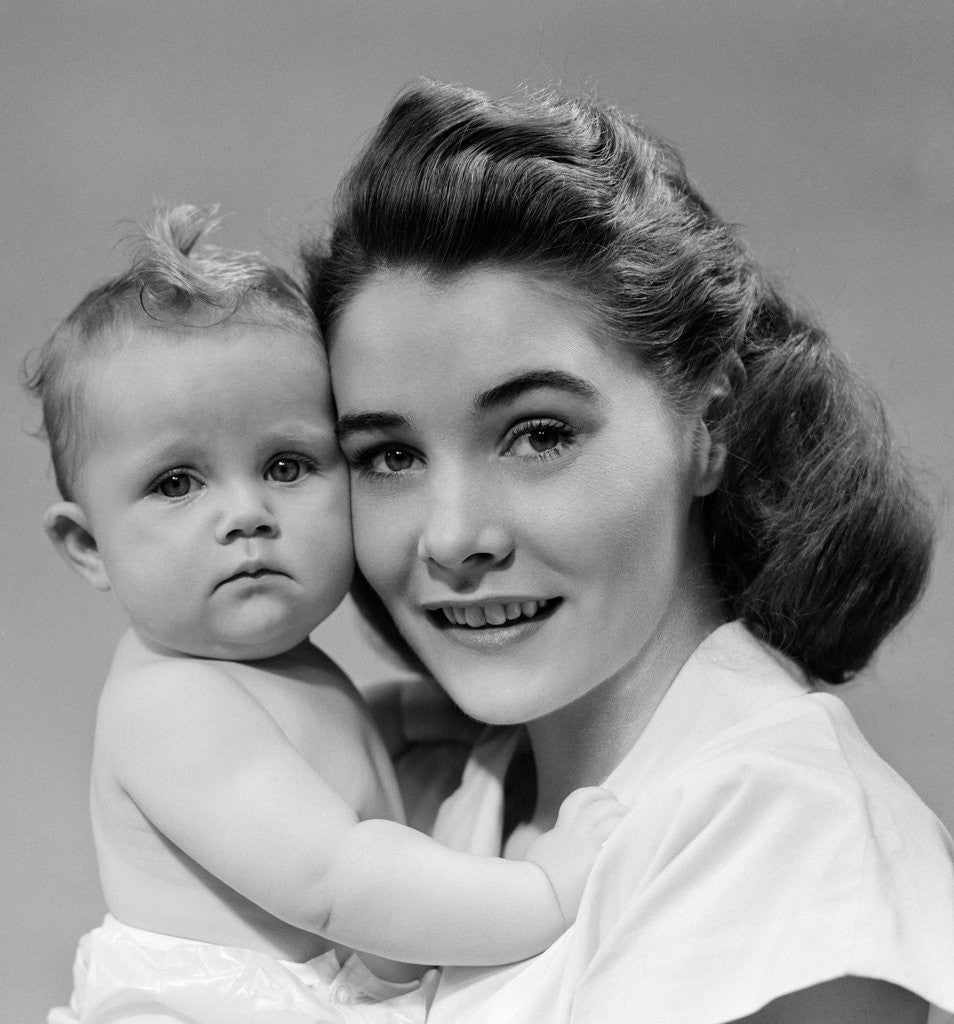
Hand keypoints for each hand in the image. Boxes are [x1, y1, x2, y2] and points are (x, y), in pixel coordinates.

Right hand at [522, 787, 626, 924]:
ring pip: (614, 819)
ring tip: (639, 828)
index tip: (610, 798)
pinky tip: (641, 845)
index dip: (598, 794)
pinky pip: (620, 843)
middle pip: (604, 806)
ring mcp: (587, 846)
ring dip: (628, 821)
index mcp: (563, 827)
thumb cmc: (534, 881)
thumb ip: (556, 840)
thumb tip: (559, 838)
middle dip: (619, 807)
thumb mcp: (543, 849)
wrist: (533, 899)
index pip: (581, 798)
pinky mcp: (597, 863)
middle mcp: (576, 832)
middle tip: (630, 816)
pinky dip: (632, 841)